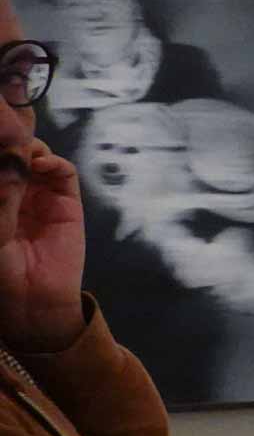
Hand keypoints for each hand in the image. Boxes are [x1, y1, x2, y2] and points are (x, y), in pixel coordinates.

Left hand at [0, 140, 85, 352]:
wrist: (32, 299)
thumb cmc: (0, 267)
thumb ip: (4, 191)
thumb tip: (10, 155)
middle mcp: (13, 190)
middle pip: (11, 151)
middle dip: (8, 140)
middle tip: (6, 136)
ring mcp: (39, 193)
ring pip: (34, 154)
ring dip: (27, 147)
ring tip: (21, 154)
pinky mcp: (66, 201)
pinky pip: (62, 171)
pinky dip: (53, 162)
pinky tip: (41, 165)